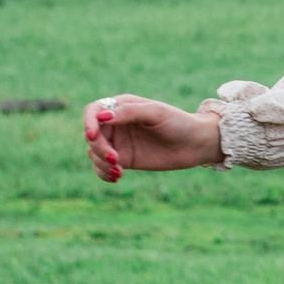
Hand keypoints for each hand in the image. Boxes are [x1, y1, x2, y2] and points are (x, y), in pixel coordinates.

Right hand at [84, 94, 222, 181]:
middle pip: (92, 135)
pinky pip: (102, 167)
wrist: (195, 144)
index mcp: (121, 106)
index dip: (88, 122)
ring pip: (94, 153)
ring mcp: (119, 142)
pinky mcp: (124, 160)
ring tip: (119, 171)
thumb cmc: (178, 123)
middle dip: (98, 148)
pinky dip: (103, 173)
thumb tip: (101, 116)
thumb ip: (128, 112)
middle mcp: (116, 123)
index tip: (92, 136)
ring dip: (101, 163)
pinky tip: (117, 177)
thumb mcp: (155, 113)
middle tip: (116, 159)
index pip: (93, 111)